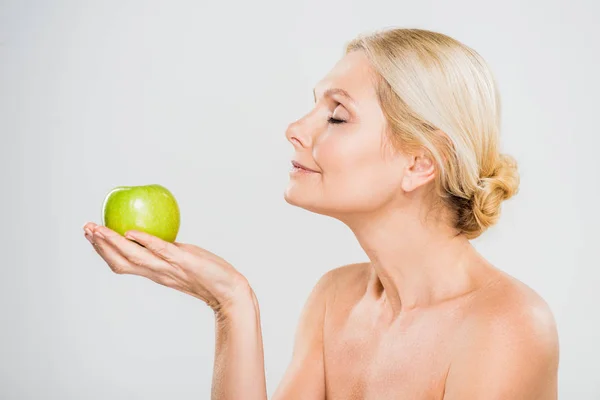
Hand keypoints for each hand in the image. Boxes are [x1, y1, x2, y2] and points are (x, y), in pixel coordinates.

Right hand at [83, 222, 251, 312]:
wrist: (230, 292)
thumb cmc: (209, 275)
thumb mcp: (182, 262)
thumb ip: (168, 253)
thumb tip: (157, 234)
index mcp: (156, 273)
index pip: (122, 263)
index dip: (104, 251)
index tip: (91, 235)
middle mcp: (158, 272)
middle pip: (121, 261)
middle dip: (101, 245)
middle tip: (86, 228)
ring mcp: (169, 267)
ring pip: (134, 256)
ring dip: (113, 242)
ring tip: (98, 229)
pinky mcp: (183, 261)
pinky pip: (161, 250)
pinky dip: (145, 241)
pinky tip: (132, 232)